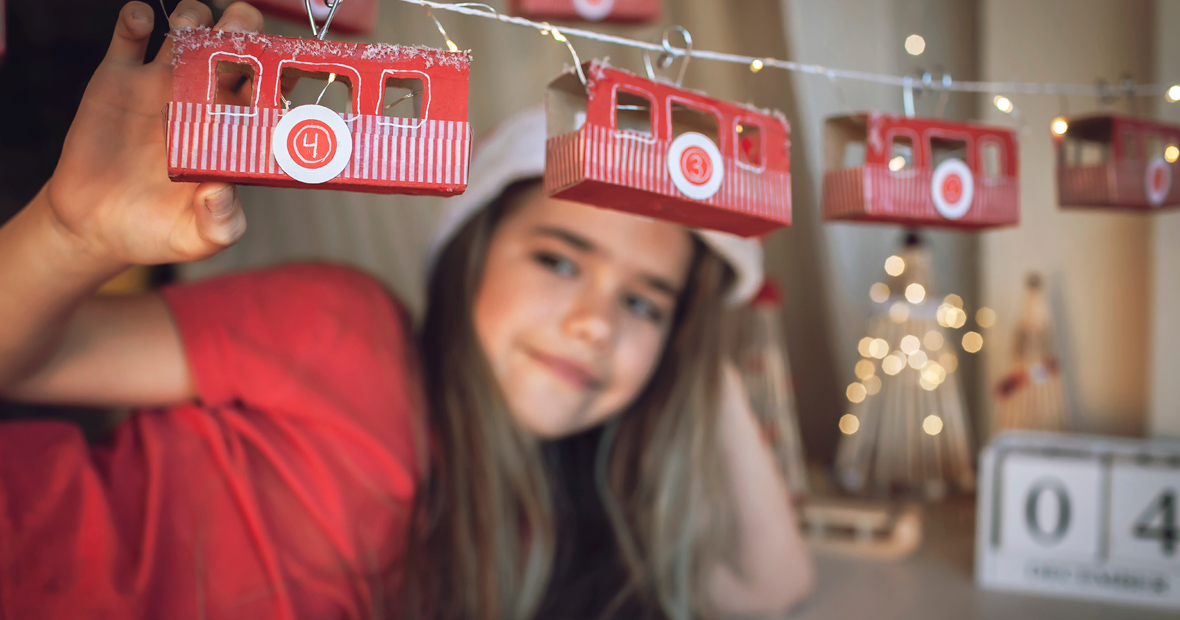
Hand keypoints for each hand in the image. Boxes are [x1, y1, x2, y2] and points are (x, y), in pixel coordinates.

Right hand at [43, 1, 263, 267]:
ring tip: (190, 32)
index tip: (284, 66)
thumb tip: (222, 192)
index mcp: (234, 131)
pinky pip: (130, 33)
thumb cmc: (157, 232)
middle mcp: (204, 99)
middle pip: (235, 46)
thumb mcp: (197, 240)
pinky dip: (139, 17)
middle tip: (238, 34)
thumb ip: (220, 223)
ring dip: (197, 18)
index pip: (269, 89)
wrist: (94, 228)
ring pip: (189, 29)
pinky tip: (145, 24)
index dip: (281, 72)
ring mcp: (161, 85)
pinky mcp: (117, 79)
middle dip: (244, 29)